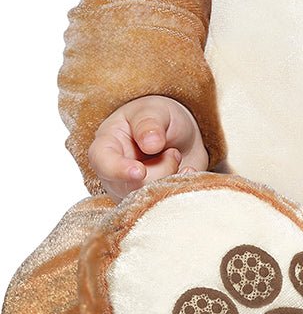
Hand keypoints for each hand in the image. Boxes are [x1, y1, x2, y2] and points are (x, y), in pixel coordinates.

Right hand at [88, 95, 208, 201]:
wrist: (180, 135)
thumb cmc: (158, 119)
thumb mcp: (153, 110)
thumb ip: (149, 123)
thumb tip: (151, 144)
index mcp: (106, 146)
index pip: (102, 162)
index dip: (118, 170)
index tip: (140, 171)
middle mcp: (114, 175)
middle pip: (131, 187)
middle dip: (161, 169)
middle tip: (173, 151)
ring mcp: (131, 192)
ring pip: (150, 198)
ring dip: (171, 176)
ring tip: (174, 156)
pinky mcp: (149, 203)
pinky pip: (167, 203)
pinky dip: (182, 186)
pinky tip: (188, 171)